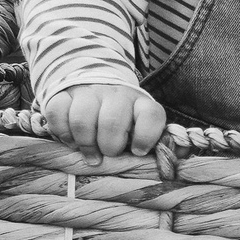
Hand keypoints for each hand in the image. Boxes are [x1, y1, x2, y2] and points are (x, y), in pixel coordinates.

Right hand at [41, 83, 167, 159]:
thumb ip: (161, 141)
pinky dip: (62, 132)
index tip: (137, 151)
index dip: (146, 137)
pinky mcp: (63, 94)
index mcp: (140, 103)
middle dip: (108, 146)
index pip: (151, 115)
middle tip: (106, 154)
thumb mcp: (142, 127)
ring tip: (88, 152)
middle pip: (112, 121)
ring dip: (84, 143)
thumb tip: (181, 153)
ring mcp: (88, 92)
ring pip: (82, 118)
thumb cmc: (122, 119)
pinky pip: (58, 113)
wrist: (92, 84)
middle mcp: (115, 95)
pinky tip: (70, 139)